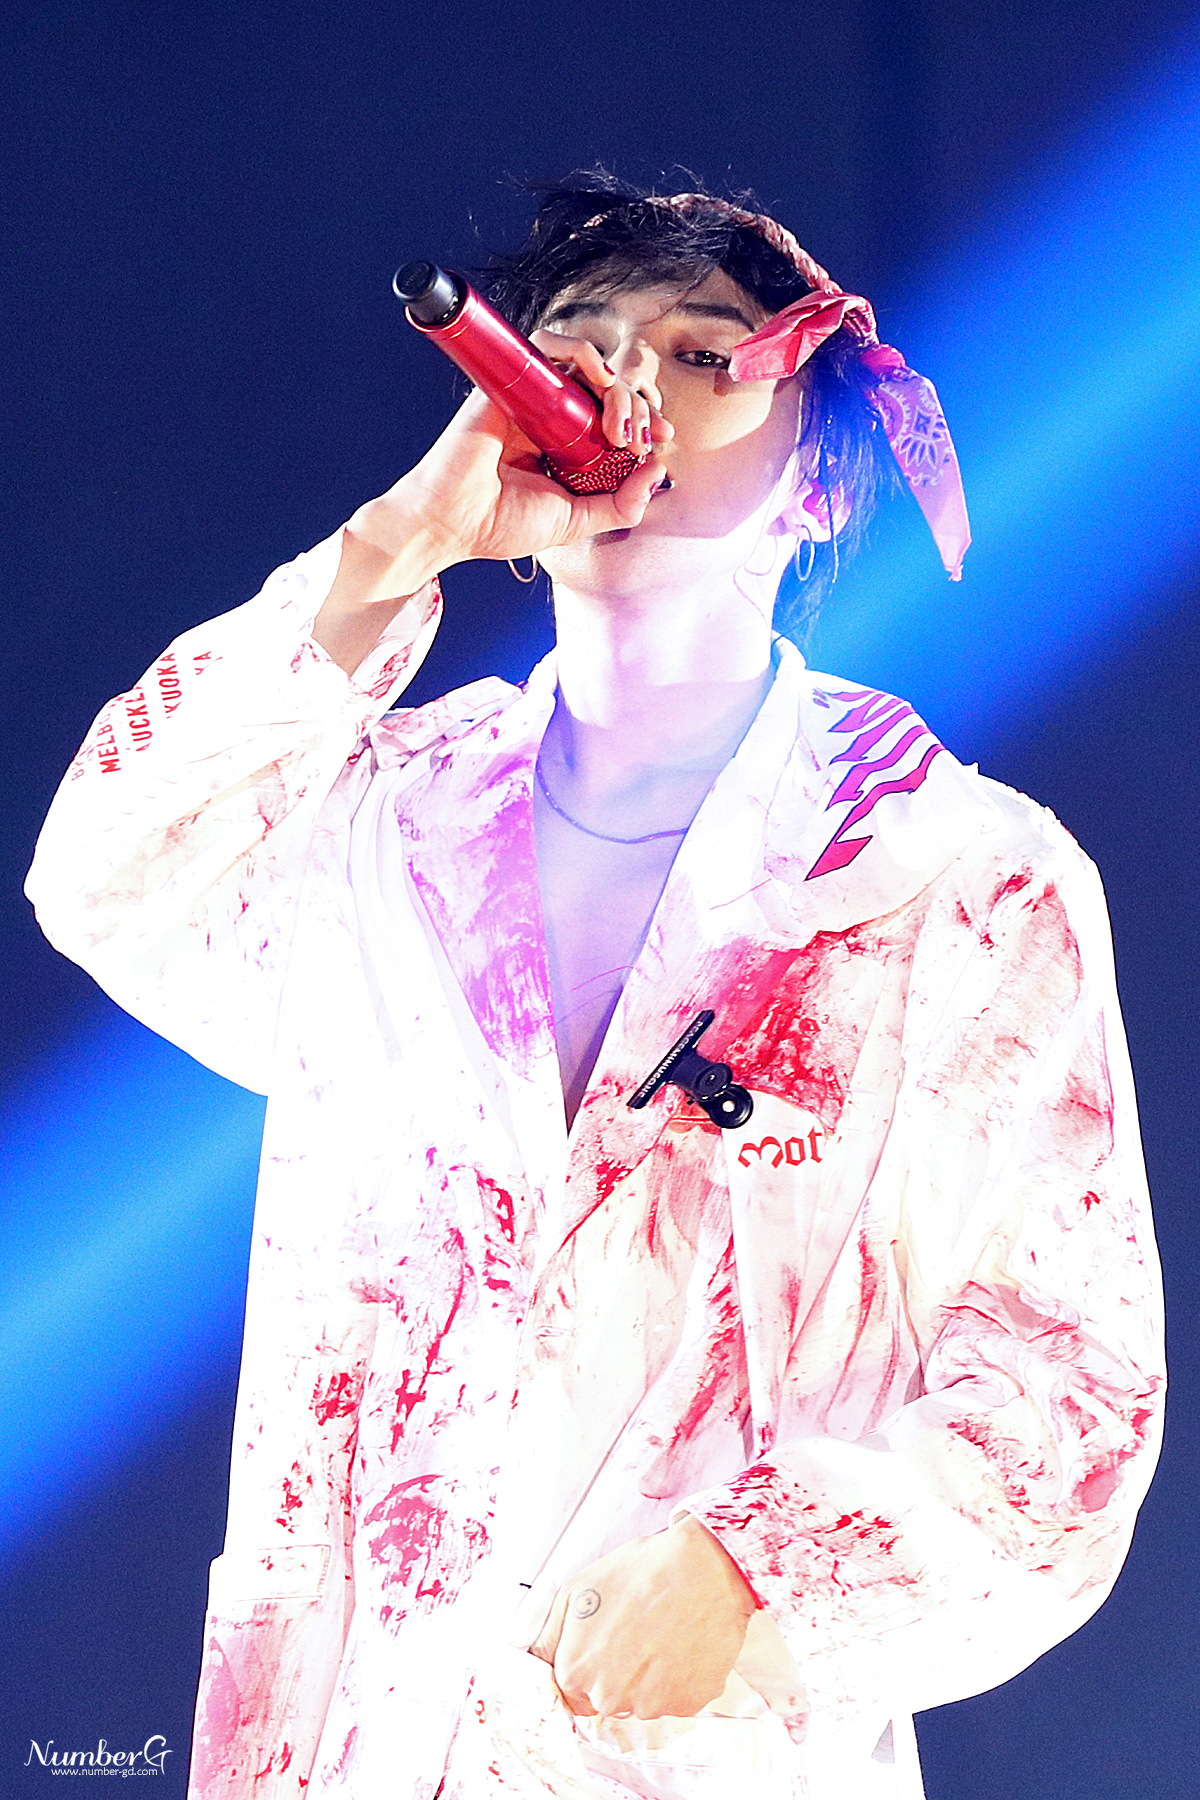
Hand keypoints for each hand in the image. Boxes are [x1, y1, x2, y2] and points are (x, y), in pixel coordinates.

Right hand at [313, 345, 671, 669]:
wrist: (454, 523)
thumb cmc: (503, 524)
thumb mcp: (577, 522)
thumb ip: (622, 504)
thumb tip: (659, 470)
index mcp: (567, 447)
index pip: (615, 417)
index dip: (645, 419)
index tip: (662, 438)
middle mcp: (552, 417)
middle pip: (608, 389)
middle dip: (637, 407)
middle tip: (638, 439)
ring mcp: (532, 398)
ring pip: (587, 364)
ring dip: (616, 385)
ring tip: (619, 422)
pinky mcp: (511, 382)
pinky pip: (548, 345)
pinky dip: (581, 352)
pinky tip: (599, 380)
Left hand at [528, 1515, 758, 1720]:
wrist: (702, 1568)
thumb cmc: (638, 1572)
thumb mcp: (575, 1590)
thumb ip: (546, 1637)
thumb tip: (530, 1665)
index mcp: (577, 1674)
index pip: (572, 1687)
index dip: (588, 1660)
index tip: (605, 1640)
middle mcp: (611, 1700)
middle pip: (606, 1697)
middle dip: (617, 1670)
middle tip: (636, 1630)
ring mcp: (653, 1706)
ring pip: (643, 1700)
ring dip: (649, 1676)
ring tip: (662, 1631)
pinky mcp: (691, 1704)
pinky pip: (677, 1698)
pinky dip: (679, 1676)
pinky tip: (682, 1642)